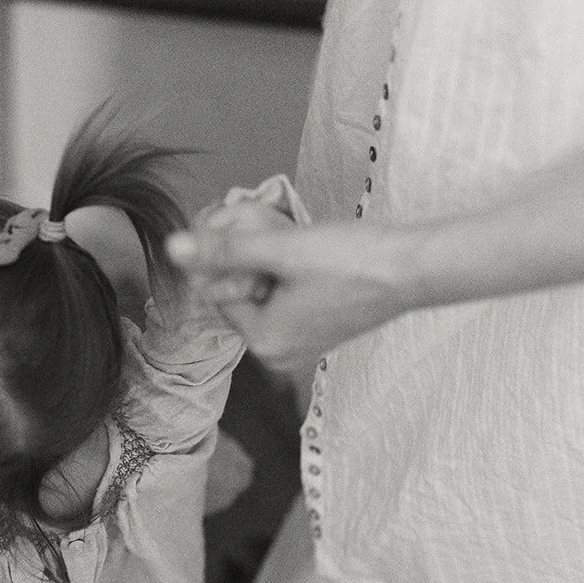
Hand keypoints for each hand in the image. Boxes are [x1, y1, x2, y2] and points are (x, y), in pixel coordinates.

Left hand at [167, 221, 417, 372]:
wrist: (412, 269)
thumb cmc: (349, 261)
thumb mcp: (280, 250)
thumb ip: (222, 250)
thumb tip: (171, 248)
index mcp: (264, 342)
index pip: (217, 293)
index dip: (226, 256)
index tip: (247, 228)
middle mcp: (280, 354)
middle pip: (241, 296)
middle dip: (248, 262)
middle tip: (275, 233)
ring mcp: (304, 346)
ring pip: (265, 296)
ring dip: (269, 266)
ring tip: (295, 242)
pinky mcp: (324, 332)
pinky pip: (288, 302)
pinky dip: (289, 278)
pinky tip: (311, 256)